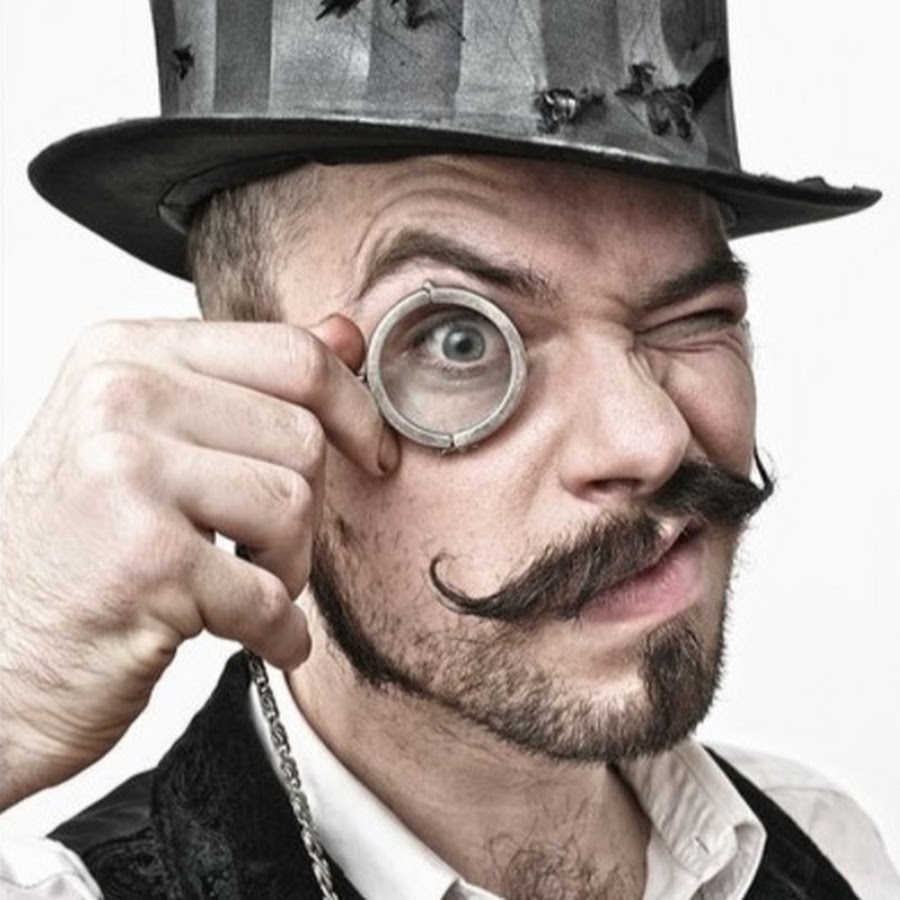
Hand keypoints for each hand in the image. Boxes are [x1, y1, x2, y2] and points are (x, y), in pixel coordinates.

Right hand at [0, 315, 397, 808]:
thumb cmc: (77, 548)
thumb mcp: (149, 436)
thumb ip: (249, 380)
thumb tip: (344, 334)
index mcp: (128, 353)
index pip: (291, 354)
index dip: (354, 408)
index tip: (371, 450)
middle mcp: (120, 397)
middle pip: (302, 437)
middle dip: (304, 509)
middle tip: (261, 547)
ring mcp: (127, 472)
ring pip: (295, 506)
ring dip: (286, 566)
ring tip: (239, 585)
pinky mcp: (147, 559)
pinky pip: (269, 592)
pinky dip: (276, 630)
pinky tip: (252, 635)